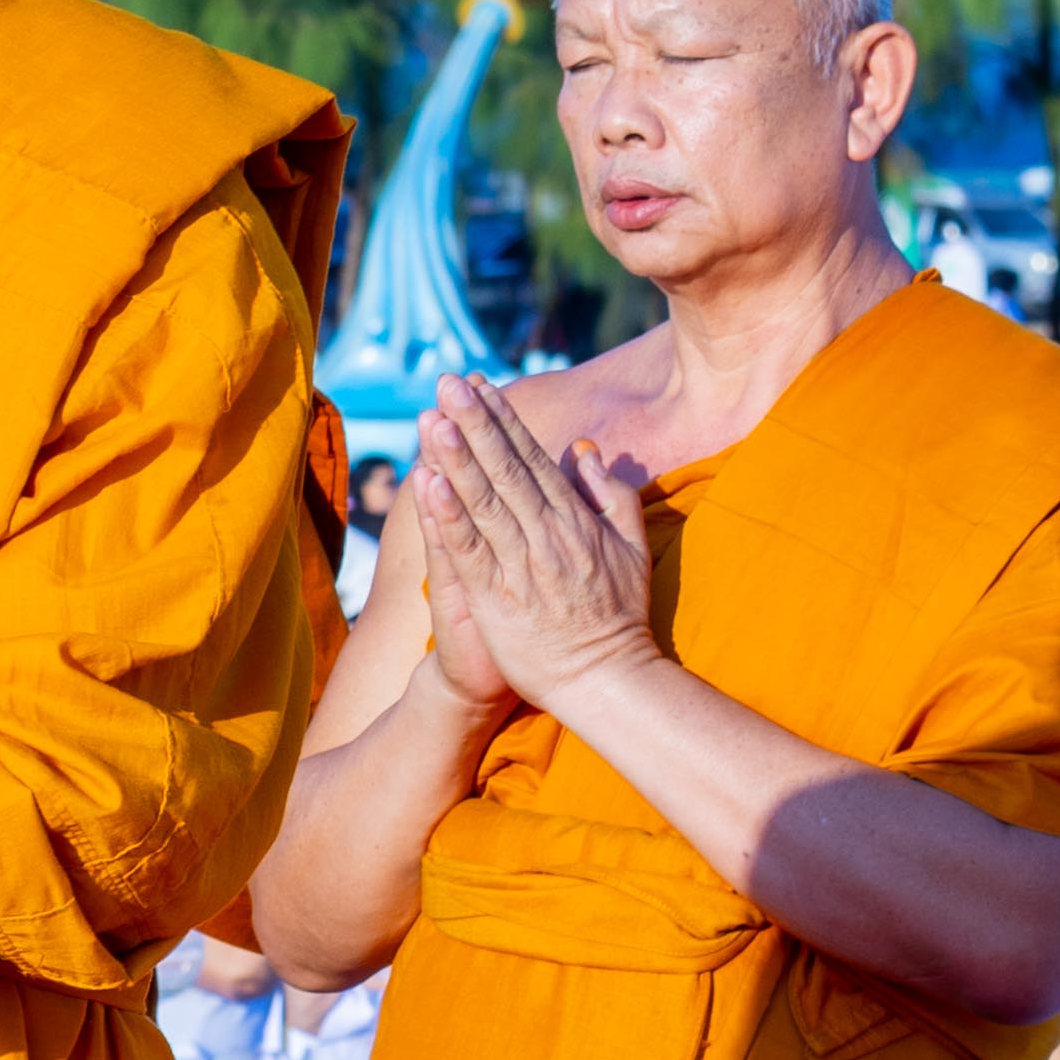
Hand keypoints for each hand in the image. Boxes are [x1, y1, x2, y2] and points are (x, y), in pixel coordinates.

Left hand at [410, 391, 655, 711]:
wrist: (605, 679)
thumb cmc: (618, 614)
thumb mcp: (631, 547)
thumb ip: (611, 495)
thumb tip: (585, 449)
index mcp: (575, 519)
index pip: (532, 458)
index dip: (503, 419)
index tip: (478, 384)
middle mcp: (547, 534)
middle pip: (505, 468)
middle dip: (476, 422)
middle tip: (447, 381)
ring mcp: (521, 564)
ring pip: (484, 501)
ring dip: (457, 457)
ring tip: (434, 417)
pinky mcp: (497, 598)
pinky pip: (469, 550)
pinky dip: (448, 516)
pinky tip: (428, 483)